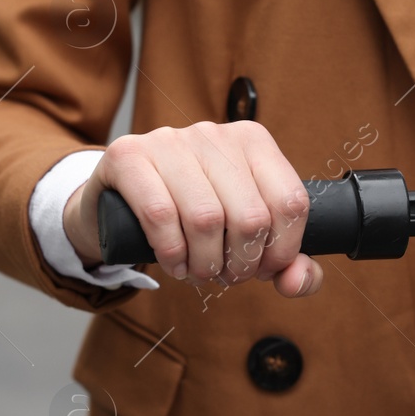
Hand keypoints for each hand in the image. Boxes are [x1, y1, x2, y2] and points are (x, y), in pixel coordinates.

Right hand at [61, 121, 321, 296]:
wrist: (116, 204)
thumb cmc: (189, 217)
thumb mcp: (241, 235)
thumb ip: (283, 263)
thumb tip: (297, 282)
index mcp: (252, 141)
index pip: (290, 201)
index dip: (283, 250)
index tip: (263, 269)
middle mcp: (213, 133)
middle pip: (250, 215)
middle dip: (241, 263)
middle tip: (226, 275)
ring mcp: (168, 139)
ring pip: (206, 217)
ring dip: (205, 263)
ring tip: (200, 272)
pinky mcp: (127, 154)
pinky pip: (160, 213)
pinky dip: (171, 252)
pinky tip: (174, 263)